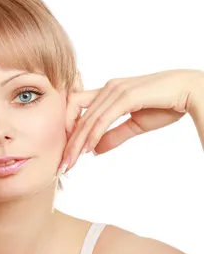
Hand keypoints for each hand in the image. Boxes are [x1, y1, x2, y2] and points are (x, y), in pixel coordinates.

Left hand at [60, 69, 203, 172]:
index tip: (67, 153)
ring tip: (70, 162)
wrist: (191, 91)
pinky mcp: (126, 96)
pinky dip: (93, 135)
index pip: (77, 110)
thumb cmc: (166, 105)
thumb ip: (114, 135)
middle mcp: (107, 88)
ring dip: (77, 143)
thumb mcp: (135, 125)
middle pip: (77, 116)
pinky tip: (88, 150)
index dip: (69, 131)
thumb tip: (94, 151)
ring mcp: (116, 90)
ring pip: (87, 119)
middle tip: (62, 165)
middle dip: (69, 143)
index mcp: (107, 92)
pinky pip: (103, 118)